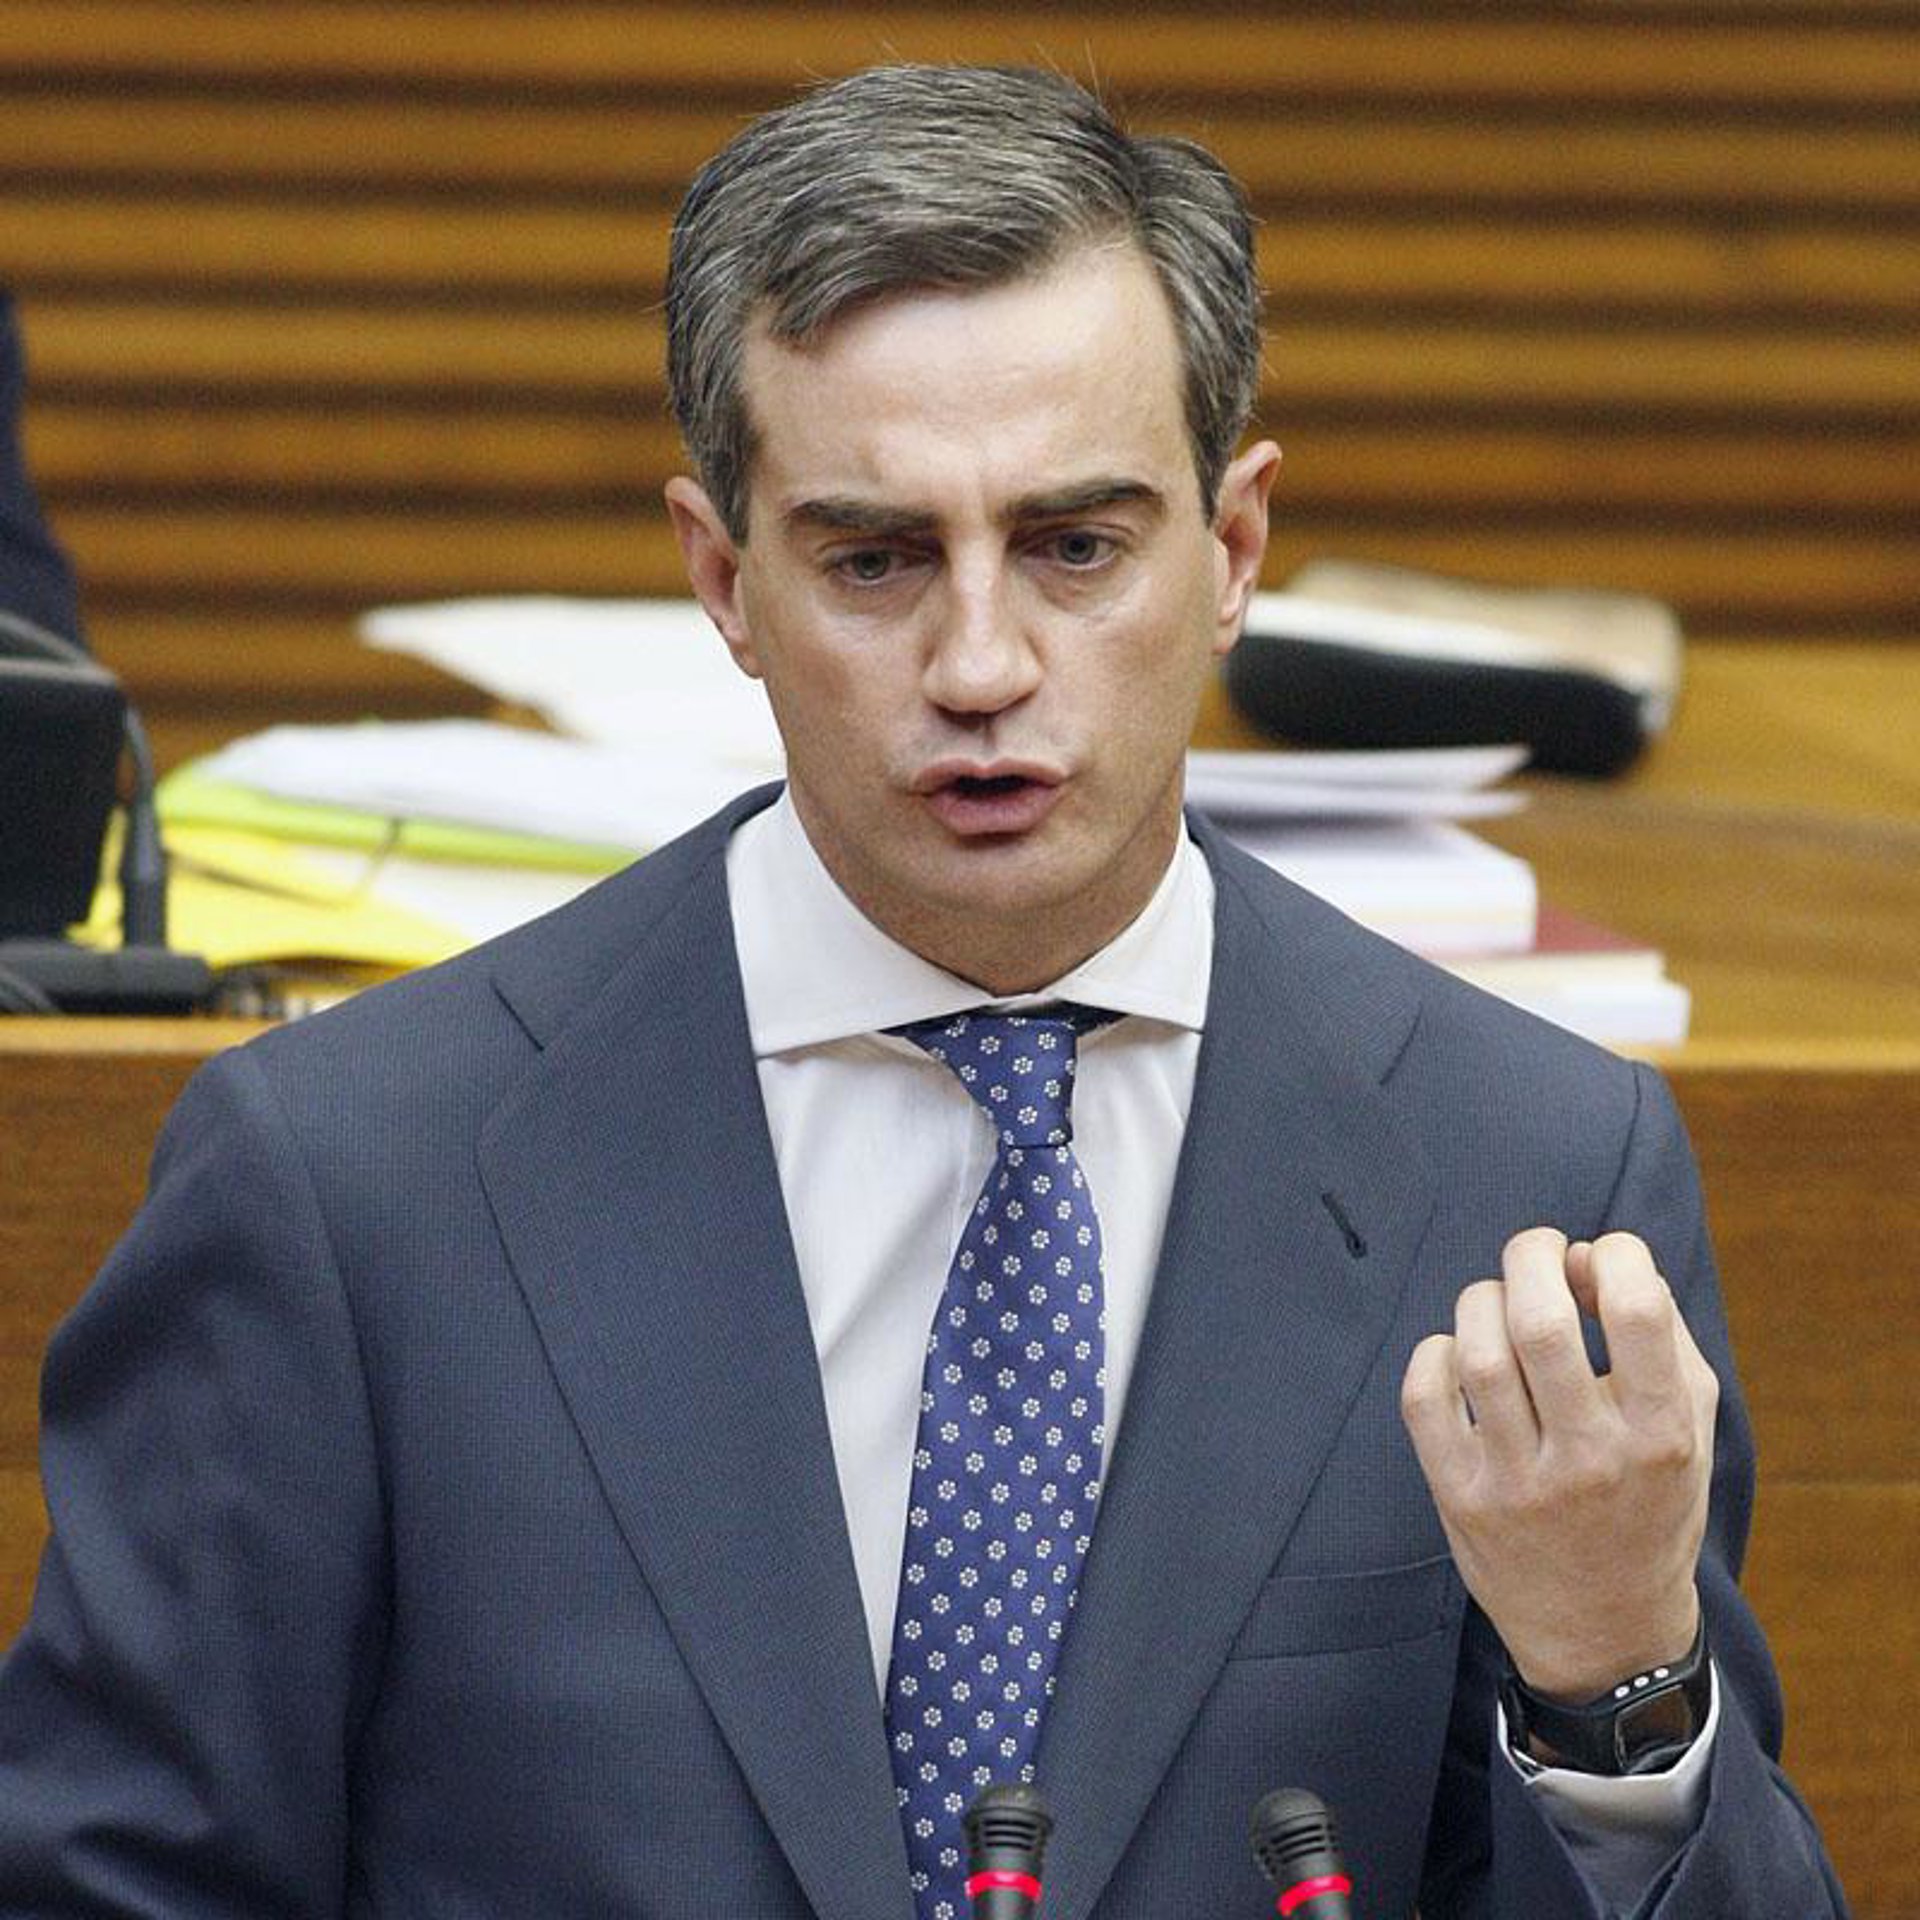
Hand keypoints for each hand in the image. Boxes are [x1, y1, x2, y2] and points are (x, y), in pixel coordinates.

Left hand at [1401, 1228, 1717, 1700]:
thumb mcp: (1688, 1427)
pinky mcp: (1459, 1497)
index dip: (1618, 1254)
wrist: (1605, 1632)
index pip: (1639, 1312)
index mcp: (1661, 1436)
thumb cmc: (1648, 1500)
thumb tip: (1592, 1255)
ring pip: (1478, 1352)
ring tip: (1501, 1302)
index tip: (1603, 1256)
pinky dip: (1434, 1353)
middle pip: (1541, 1321)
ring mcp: (1518, 1483)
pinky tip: (1459, 1353)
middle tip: (1538, 1252)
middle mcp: (1590, 1460)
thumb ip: (1662, 1332)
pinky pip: (1424, 1397)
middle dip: (1532, 1257)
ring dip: (1484, 1300)